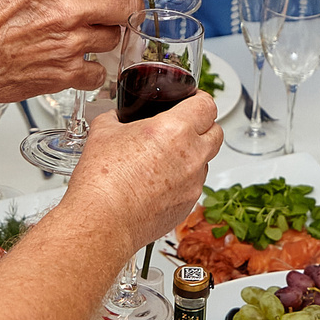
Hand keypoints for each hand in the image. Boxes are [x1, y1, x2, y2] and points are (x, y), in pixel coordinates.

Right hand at [0, 0, 152, 106]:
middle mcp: (68, 8)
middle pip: (129, 4)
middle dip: (127, 1)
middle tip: (116, 1)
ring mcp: (69, 45)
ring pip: (116, 37)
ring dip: (108, 32)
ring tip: (87, 28)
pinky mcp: (63, 75)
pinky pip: (99, 71)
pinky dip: (93, 66)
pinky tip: (76, 57)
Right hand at [62, 91, 221, 254]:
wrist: (103, 220)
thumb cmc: (103, 180)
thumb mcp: (103, 132)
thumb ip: (116, 118)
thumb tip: (116, 118)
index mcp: (175, 129)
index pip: (207, 105)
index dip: (200, 99)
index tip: (194, 101)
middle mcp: (192, 155)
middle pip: (216, 132)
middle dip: (204, 126)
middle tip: (184, 127)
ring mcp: (193, 183)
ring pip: (205, 161)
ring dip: (193, 156)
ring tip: (165, 159)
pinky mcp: (188, 205)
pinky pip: (194, 186)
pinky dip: (183, 181)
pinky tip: (158, 183)